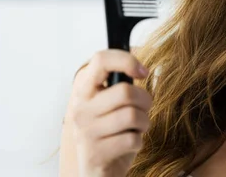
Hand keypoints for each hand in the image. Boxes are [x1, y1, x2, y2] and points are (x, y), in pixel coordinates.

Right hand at [67, 49, 152, 176]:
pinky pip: (133, 139)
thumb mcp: (110, 105)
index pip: (100, 60)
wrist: (98, 171)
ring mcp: (85, 132)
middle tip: (143, 110)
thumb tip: (139, 65)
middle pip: (126, 91)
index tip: (142, 71)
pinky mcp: (95, 153)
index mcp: (84, 90)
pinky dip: (139, 142)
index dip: (126, 60)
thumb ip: (119, 85)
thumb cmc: (110, 133)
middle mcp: (80, 109)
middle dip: (145, 101)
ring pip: (133, 115)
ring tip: (136, 129)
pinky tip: (129, 145)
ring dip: (144, 123)